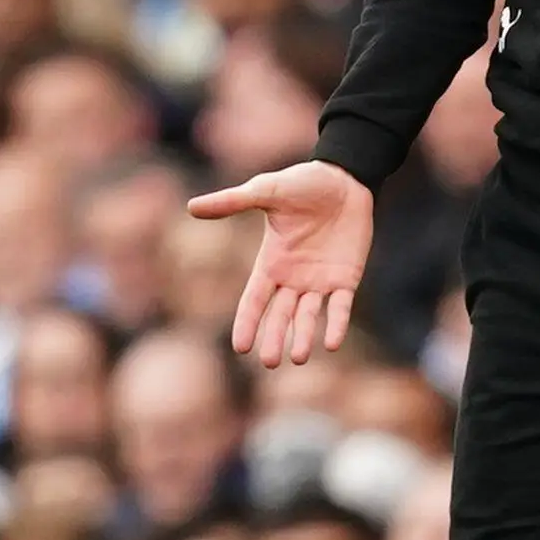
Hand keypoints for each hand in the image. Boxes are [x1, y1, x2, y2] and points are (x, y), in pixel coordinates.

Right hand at [186, 160, 373, 366]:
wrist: (344, 177)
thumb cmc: (302, 182)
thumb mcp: (265, 192)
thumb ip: (232, 202)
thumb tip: (192, 207)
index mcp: (271, 262)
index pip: (254, 299)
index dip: (247, 322)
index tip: (240, 348)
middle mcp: (293, 277)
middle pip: (280, 315)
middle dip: (274, 339)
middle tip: (270, 363)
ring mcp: (320, 280)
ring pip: (308, 316)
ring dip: (303, 337)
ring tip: (298, 358)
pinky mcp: (347, 278)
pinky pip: (341, 307)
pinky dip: (336, 324)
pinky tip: (332, 343)